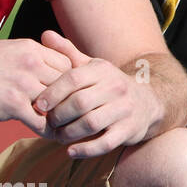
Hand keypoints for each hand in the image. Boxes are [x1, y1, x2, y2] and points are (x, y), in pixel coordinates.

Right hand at [0, 38, 71, 130]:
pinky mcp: (12, 104)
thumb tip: (58, 65)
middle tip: (70, 111)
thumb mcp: (11, 49)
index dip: (69, 81)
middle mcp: (31, 64)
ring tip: (62, 124)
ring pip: (56, 103)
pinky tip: (47, 132)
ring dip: (58, 115)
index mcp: (32, 49)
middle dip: (66, 99)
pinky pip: (40, 121)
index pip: (68, 65)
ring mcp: (22, 84)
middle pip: (65, 84)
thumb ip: (35, 56)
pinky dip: (47, 129)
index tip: (66, 92)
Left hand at [34, 30, 159, 157]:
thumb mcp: (92, 67)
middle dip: (58, 116)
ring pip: (90, 123)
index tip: (38, 104)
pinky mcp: (130, 130)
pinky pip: (105, 143)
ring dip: (68, 133)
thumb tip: (45, 35)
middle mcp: (116, 87)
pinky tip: (71, 151)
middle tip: (48, 123)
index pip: (73, 78)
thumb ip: (67, 53)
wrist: (149, 102)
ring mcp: (125, 109)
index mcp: (103, 70)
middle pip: (79, 103)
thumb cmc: (110, 85)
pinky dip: (85, 150)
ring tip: (58, 136)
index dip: (52, 92)